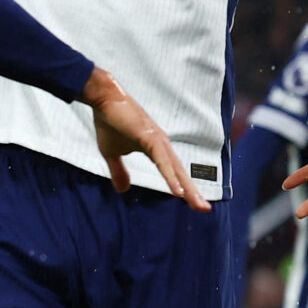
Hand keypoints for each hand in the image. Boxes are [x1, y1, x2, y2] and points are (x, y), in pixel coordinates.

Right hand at [81, 67, 209, 209]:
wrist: (102, 98)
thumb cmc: (109, 122)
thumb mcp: (111, 153)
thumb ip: (119, 172)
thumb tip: (123, 191)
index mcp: (156, 149)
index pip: (173, 172)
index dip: (184, 187)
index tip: (195, 204)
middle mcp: (161, 144)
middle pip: (180, 172)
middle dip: (192, 192)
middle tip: (204, 209)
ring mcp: (157, 139)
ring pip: (175, 168)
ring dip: (186, 186)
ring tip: (196, 204)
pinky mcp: (149, 136)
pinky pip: (162, 160)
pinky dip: (170, 175)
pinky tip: (177, 191)